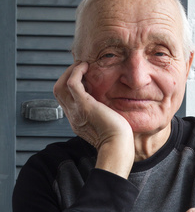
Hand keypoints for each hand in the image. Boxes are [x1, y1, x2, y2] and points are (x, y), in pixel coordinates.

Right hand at [53, 62, 134, 176]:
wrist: (118, 146)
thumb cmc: (118, 139)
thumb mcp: (106, 124)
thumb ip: (102, 115)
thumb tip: (109, 106)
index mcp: (77, 121)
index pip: (66, 100)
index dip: (71, 86)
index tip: (83, 77)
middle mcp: (73, 116)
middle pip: (58, 91)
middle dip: (66, 76)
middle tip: (80, 68)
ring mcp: (76, 111)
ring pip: (61, 86)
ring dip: (70, 72)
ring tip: (82, 65)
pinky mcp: (84, 105)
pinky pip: (72, 83)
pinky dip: (77, 72)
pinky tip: (86, 67)